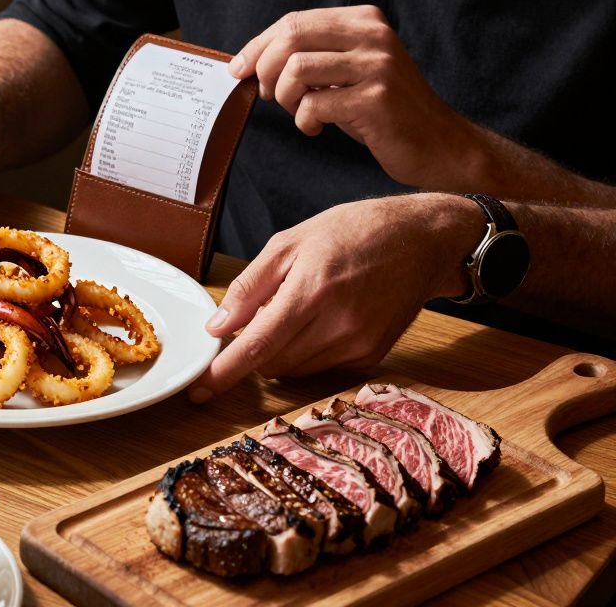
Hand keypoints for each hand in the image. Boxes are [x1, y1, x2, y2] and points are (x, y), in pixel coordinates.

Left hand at [187, 194, 479, 402]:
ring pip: (294, 370)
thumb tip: (219, 326)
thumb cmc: (354, 231)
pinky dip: (305, 352)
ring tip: (294, 311)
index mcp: (312, 290)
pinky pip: (320, 368)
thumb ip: (251, 286)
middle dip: (251, 352)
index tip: (198, 389)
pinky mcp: (372, 356)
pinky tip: (319, 320)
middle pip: (272, 363)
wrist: (422, 239)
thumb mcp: (291, 241)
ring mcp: (358, 344)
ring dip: (278, 352)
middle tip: (253, 321)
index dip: (224, 373)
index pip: (257, 345)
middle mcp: (338, 324)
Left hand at [230, 5, 477, 188]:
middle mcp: (373, 36)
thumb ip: (313, 55)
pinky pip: (314, 105)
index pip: (294, 21)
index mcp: (364, 20)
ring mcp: (377, 66)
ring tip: (299, 112)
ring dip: (286, 97)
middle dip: (266, 69)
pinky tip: (316, 128)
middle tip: (270, 95)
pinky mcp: (375, 99)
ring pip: (297, 69)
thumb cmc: (381, 109)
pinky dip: (304, 121)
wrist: (435, 143)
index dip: (258, 46)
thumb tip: (252, 60)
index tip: (239, 69)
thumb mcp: (348, 70)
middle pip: (291, 37)